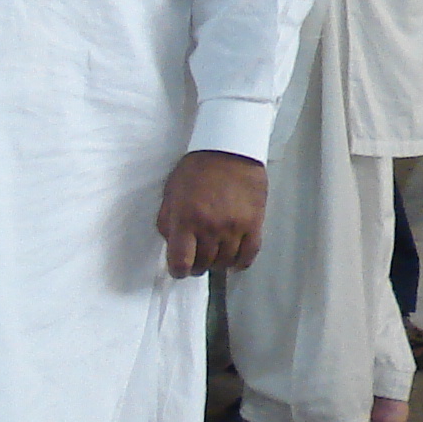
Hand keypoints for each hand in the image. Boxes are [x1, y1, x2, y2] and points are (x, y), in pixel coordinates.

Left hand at [157, 150, 266, 276]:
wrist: (230, 150)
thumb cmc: (197, 170)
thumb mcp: (171, 194)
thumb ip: (168, 223)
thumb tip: (173, 246)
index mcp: (186, 220)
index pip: (180, 263)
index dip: (178, 271)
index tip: (179, 269)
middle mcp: (210, 227)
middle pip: (203, 264)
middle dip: (197, 266)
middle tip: (196, 259)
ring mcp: (234, 227)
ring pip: (225, 262)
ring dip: (217, 263)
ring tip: (214, 255)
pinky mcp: (254, 223)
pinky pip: (249, 254)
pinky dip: (240, 263)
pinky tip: (234, 261)